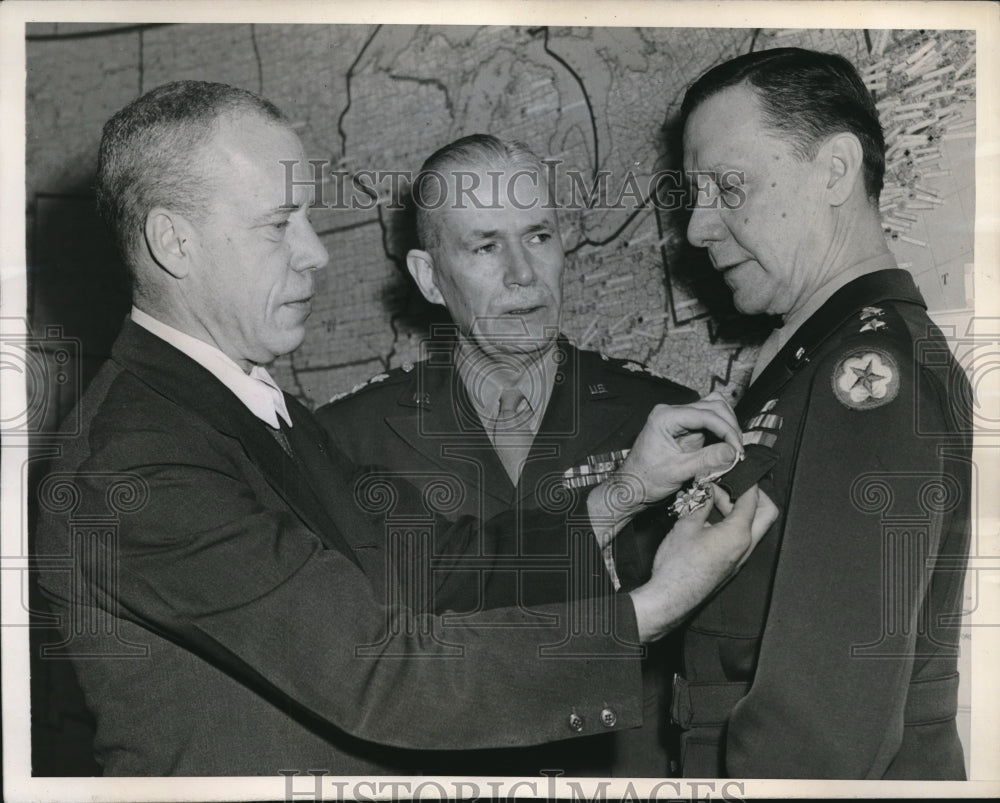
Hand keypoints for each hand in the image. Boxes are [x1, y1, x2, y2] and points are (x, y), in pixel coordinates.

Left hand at [587, 395, 743, 535]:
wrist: (633, 487)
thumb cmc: (646, 479)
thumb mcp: (678, 471)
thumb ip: (706, 459)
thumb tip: (733, 451)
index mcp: (665, 417)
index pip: (706, 414)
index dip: (726, 429)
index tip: (737, 449)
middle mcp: (672, 412)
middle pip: (713, 406)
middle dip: (729, 426)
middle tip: (737, 450)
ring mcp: (679, 418)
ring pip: (714, 410)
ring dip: (728, 426)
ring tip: (734, 448)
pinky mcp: (685, 427)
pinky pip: (709, 422)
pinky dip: (721, 431)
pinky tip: (726, 446)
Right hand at [629, 484, 777, 642]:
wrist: (670, 598)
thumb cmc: (677, 566)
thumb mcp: (687, 525)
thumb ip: (702, 504)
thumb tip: (708, 490)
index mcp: (739, 534)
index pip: (753, 499)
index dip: (745, 481)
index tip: (735, 471)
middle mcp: (745, 547)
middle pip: (766, 514)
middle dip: (754, 496)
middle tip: (734, 485)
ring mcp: (739, 558)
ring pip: (753, 527)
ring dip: (738, 510)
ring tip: (712, 501)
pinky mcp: (730, 565)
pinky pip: (740, 539)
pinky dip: (731, 524)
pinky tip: (707, 520)